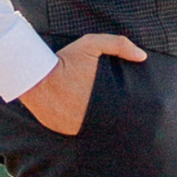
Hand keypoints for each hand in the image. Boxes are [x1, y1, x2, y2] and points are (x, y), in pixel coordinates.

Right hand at [20, 33, 143, 132]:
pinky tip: (86, 121)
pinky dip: (84, 128)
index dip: (131, 110)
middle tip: (124, 114)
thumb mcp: (91, 44)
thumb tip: (143, 56)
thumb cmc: (64, 60)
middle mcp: (91, 117)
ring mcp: (77, 128)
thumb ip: (118, 45)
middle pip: (113, 123)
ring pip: (97, 130)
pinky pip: (80, 132)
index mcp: (103, 100)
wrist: (34, 77)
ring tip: (107, 119)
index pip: (124, 110)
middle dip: (118, 119)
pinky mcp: (64, 132)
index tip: (137, 108)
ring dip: (101, 125)